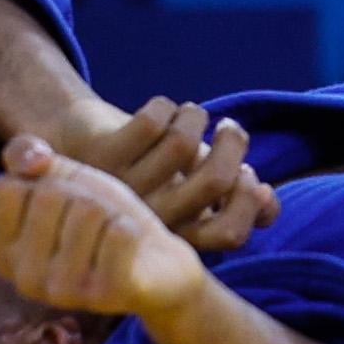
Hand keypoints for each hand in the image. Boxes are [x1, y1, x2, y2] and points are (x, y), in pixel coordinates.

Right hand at [0, 135, 209, 321]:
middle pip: (50, 194)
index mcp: (4, 253)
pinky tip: (132, 248)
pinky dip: (133, 228)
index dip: (49, 180)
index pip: (8, 187)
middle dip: (85, 193)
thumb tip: (32, 159)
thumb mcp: (64, 179)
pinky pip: (120, 233)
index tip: (66, 200)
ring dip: (113, 211)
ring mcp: (63, 292)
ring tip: (116, 233)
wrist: (158, 264)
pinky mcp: (106, 295)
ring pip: (89, 210)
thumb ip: (28, 156)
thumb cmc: (104, 218)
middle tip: (100, 218)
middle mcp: (25, 278)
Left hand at [53, 95, 282, 254]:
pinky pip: (153, 122)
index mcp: (170, 237)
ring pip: (183, 144)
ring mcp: (120, 190)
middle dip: (233, 144)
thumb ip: (232, 198)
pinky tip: (160, 109)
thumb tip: (271, 202)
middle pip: (216, 179)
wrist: (72, 145)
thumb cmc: (145, 170)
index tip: (249, 172)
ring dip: (195, 117)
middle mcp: (145, 221)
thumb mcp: (190, 187)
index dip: (250, 200)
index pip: (230, 233)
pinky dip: (165, 106)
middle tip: (229, 129)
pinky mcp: (99, 157)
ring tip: (189, 114)